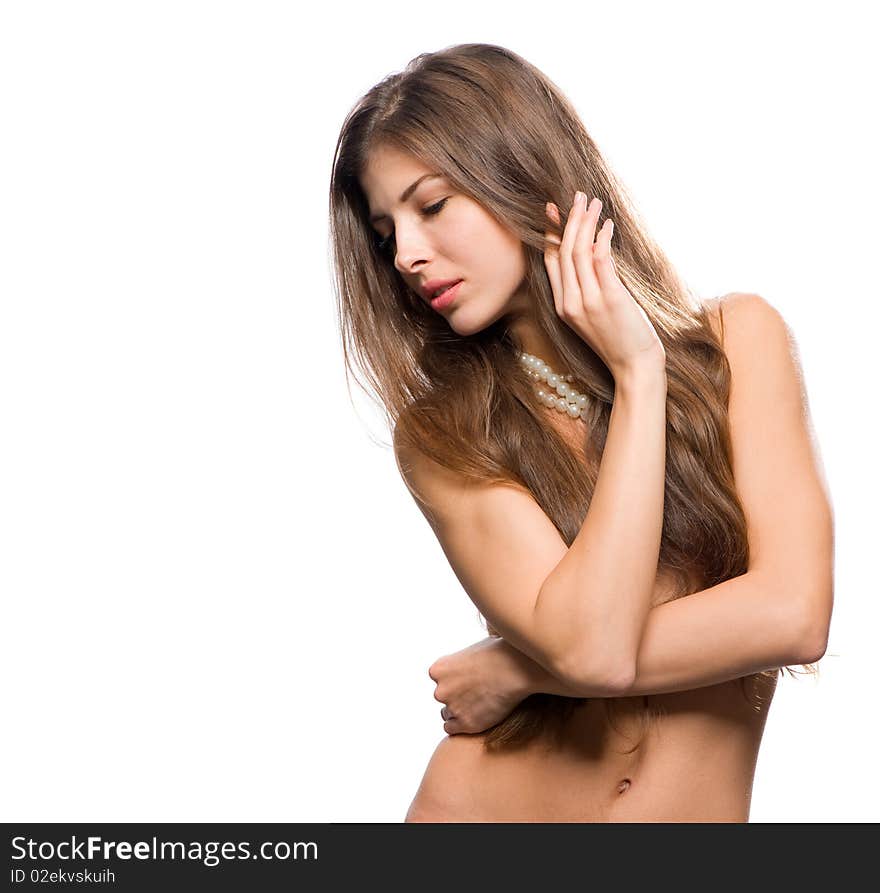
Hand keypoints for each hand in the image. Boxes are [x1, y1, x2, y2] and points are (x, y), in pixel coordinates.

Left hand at [428, 637, 529, 735]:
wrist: (516, 669)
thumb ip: (459, 663)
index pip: (439, 678)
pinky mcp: (467, 724)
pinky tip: (476, 716)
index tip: (469, 678)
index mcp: (438, 669)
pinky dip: (461, 724)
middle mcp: (441, 690)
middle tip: (476, 691)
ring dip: (459, 711)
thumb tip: (461, 669)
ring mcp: (453, 708)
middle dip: (456, 695)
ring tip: (479, 703)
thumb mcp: (470, 651)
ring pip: (448, 714)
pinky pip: (452, 729)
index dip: (454, 679)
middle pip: (442, 697)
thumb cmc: (499, 653)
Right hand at [544, 193, 665, 380]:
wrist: (633, 367)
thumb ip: (587, 287)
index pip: (551, 262)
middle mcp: (570, 303)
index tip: (555, 210)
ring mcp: (588, 302)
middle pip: (564, 252)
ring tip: (594, 203)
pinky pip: (601, 261)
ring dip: (586, 223)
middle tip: (578, 197)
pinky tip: (608, 225)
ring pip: (579, 252)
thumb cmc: (618, 341)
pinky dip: (602, 239)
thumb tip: (592, 250)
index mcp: (562, 307)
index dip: (552, 233)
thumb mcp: (593, 315)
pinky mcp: (610, 299)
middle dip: (570, 220)